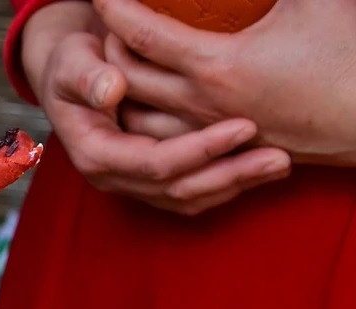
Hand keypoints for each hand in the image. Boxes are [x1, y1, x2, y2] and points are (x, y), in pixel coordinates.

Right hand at [21, 1, 289, 213]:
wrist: (73, 73)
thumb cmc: (74, 62)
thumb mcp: (73, 63)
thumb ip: (88, 76)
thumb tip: (111, 89)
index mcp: (97, 155)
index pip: (154, 163)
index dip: (200, 149)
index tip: (245, 125)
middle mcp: (116, 177)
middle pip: (178, 189)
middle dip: (230, 174)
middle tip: (280, 156)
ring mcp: (135, 184)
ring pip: (190, 198)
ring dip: (237, 184)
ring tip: (282, 164)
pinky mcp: (153, 181)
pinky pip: (194, 194)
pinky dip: (228, 184)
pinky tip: (261, 170)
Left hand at [94, 0, 355, 166]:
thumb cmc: (349, 50)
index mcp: (214, 65)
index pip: (140, 34)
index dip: (114, 7)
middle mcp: (201, 104)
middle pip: (124, 78)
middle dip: (106, 47)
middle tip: (107, 21)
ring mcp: (209, 132)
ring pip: (137, 118)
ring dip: (120, 89)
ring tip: (115, 62)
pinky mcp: (222, 150)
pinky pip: (163, 138)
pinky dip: (142, 118)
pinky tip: (143, 98)